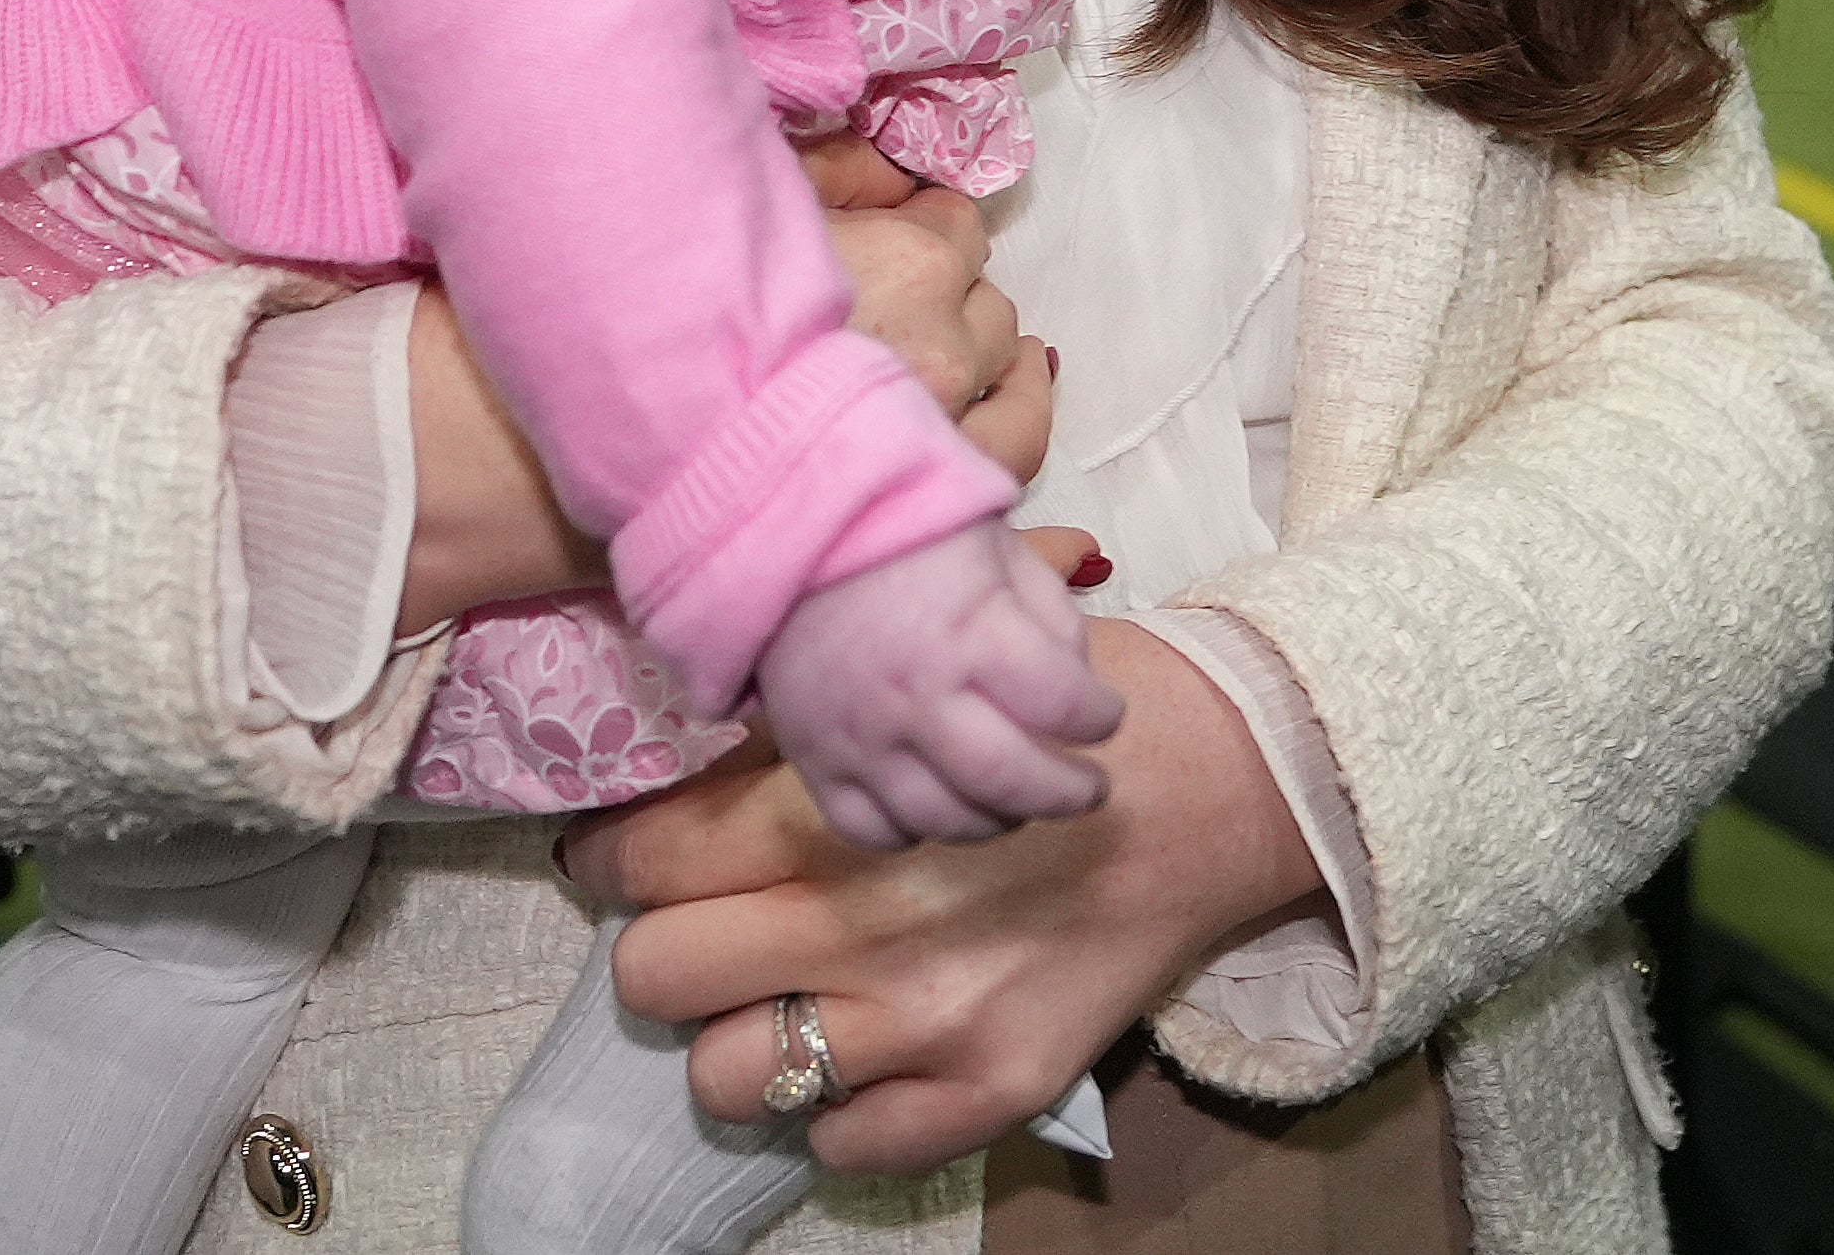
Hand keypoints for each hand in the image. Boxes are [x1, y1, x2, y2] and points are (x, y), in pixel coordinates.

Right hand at [398, 147, 1049, 629]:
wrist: (595, 448)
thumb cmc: (652, 312)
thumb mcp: (748, 204)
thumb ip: (837, 175)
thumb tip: (893, 171)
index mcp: (911, 261)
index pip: (961, 229)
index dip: (930, 233)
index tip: (904, 244)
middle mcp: (943, 353)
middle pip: (992, 318)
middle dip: (959, 309)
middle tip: (909, 317)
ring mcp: (935, 445)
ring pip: (1015, 410)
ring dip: (1000, 388)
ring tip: (977, 386)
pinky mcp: (910, 519)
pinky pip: (1000, 496)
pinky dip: (1005, 475)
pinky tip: (990, 466)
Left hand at [569, 622, 1323, 1175]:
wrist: (1225, 782)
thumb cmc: (1056, 715)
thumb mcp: (913, 688)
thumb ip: (796, 741)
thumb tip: (679, 780)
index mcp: (839, 812)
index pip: (647, 863)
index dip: (608, 862)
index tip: (614, 864)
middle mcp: (868, 927)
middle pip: (655, 976)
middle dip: (664, 948)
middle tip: (707, 929)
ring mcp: (929, 1022)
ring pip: (728, 1078)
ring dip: (743, 1038)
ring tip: (783, 999)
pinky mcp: (994, 1088)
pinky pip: (847, 1145)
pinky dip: (842, 1108)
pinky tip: (869, 1049)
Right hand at [749, 520, 1122, 849]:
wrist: (788, 530)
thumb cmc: (902, 532)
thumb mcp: (998, 549)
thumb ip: (1049, 616)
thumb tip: (1078, 683)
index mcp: (973, 633)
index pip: (1065, 704)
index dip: (1101, 718)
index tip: (1105, 717)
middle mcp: (919, 696)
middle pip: (1011, 781)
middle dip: (1067, 794)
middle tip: (1088, 788)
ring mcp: (862, 737)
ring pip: (946, 820)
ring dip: (999, 821)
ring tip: (1018, 801)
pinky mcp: (815, 759)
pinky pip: (870, 831)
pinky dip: (913, 834)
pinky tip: (938, 807)